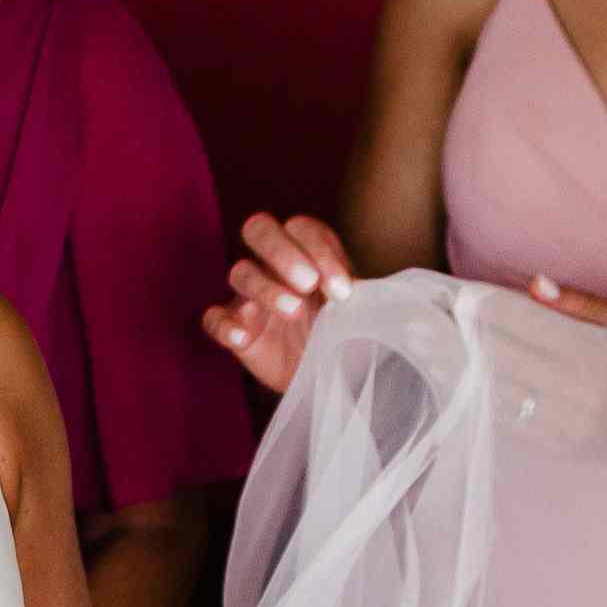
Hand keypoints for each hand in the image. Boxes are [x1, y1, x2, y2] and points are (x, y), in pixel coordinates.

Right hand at [205, 212, 360, 397]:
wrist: (329, 377)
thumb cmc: (345, 335)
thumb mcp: (362, 313)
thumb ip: (372, 299)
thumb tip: (392, 302)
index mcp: (306, 253)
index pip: (303, 229)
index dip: (320, 252)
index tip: (343, 291)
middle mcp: (274, 266)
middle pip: (259, 229)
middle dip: (281, 251)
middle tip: (308, 282)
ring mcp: (251, 297)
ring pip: (240, 272)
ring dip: (265, 288)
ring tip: (293, 310)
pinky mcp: (237, 331)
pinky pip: (214, 319)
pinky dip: (224, 324)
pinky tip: (242, 336)